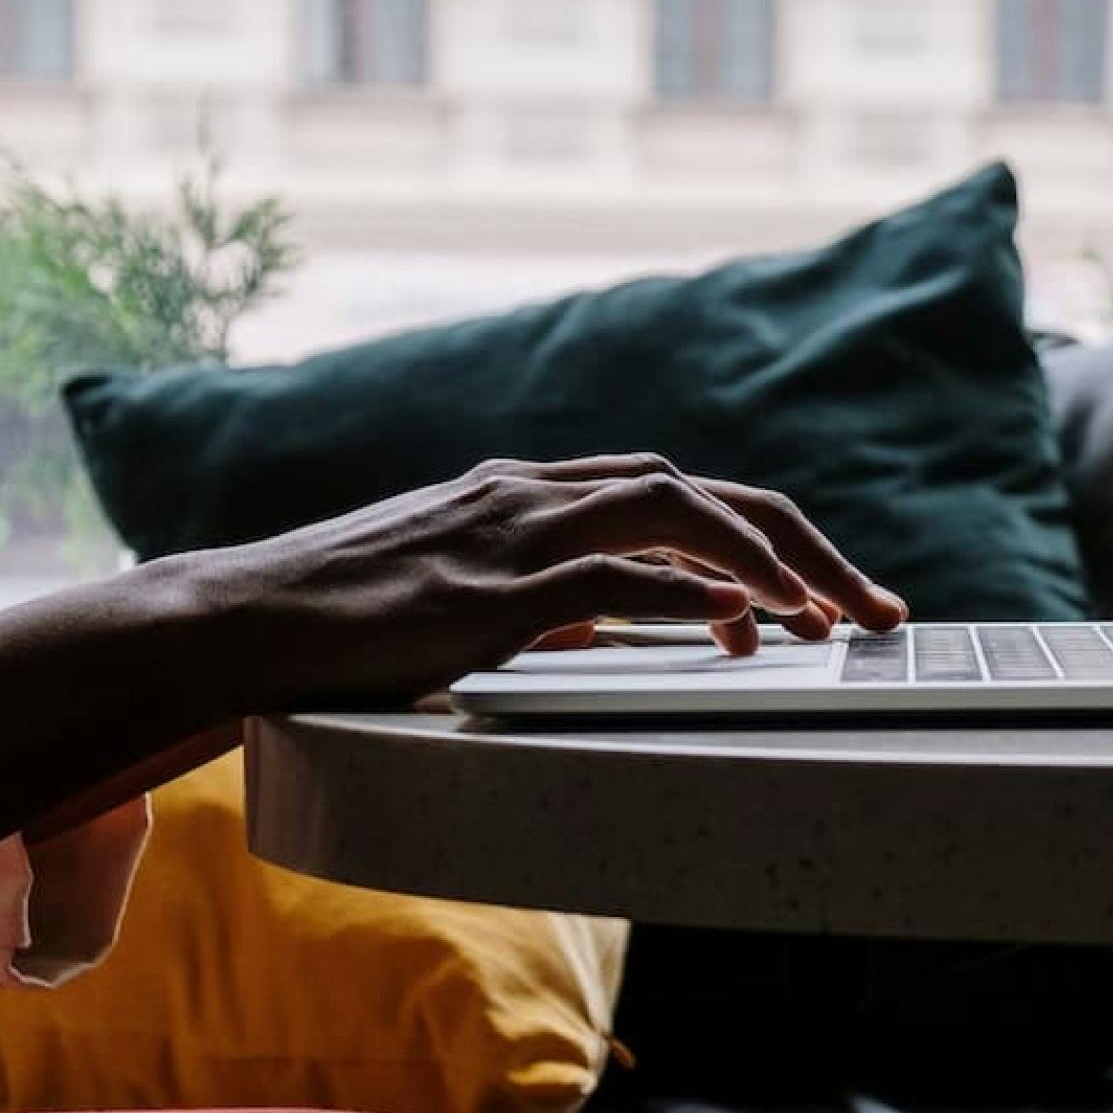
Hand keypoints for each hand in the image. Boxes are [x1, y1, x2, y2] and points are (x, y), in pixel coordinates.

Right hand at [179, 454, 908, 705]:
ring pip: (671, 510)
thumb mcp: (462, 595)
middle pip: (703, 489)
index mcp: (530, 491)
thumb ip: (544, 596)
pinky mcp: (481, 593)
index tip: (830, 591)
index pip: (681, 489)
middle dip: (804, 545)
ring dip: (766, 560)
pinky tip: (739, 619)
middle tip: (877, 609)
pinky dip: (683, 592)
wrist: (235, 619)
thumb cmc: (340, 619)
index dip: (769, 533)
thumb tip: (622, 624)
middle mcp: (531, 494)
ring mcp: (506, 535)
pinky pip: (605, 578)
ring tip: (829, 617)